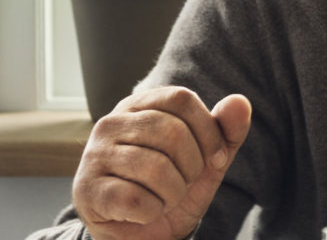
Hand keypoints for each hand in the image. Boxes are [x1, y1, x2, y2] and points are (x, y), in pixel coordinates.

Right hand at [72, 87, 251, 239]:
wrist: (143, 232)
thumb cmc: (174, 184)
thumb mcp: (208, 158)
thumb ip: (226, 131)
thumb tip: (240, 102)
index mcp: (140, 105)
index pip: (182, 99)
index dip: (208, 131)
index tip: (214, 159)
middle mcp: (111, 123)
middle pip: (171, 132)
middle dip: (192, 167)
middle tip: (183, 183)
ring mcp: (94, 155)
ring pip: (154, 168)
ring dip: (173, 193)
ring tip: (164, 197)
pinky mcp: (86, 190)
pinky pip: (134, 199)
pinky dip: (151, 211)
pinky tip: (143, 211)